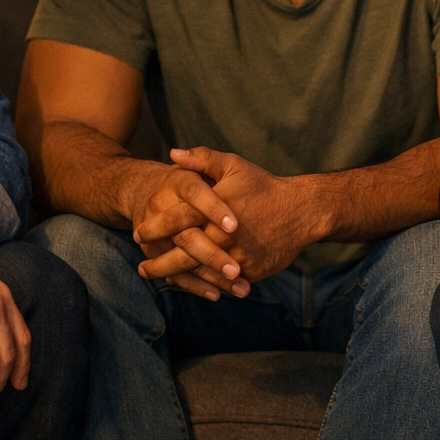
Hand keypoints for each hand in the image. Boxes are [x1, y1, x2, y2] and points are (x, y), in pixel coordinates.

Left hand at [137, 147, 320, 285]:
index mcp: (214, 209)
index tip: (137, 233)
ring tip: (161, 279)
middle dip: (159, 263)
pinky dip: (204, 285)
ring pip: (200, 273)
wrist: (302, 211)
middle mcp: (223, 236)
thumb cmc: (263, 187)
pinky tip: (190, 285)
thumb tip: (172, 154)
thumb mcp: (233, 166)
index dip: (154, 228)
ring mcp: (237, 257)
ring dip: (177, 278)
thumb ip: (202, 160)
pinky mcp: (249, 272)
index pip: (176, 219)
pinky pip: (221, 282)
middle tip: (142, 268)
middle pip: (183, 254)